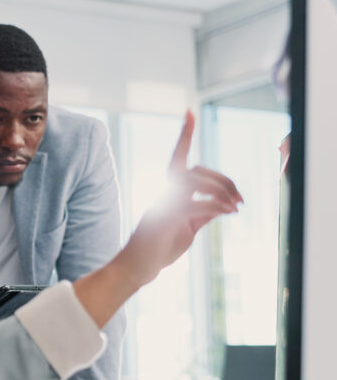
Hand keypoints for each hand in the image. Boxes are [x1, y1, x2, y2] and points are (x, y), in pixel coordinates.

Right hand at [123, 110, 242, 285]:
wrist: (139, 267)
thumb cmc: (161, 248)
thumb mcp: (188, 228)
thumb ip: (202, 213)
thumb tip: (223, 205)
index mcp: (168, 192)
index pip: (177, 157)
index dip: (184, 135)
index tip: (189, 113)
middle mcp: (163, 193)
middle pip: (195, 171)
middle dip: (223, 181)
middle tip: (240, 199)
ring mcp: (161, 205)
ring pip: (193, 182)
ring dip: (220, 191)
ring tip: (236, 206)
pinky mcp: (163, 220)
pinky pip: (194, 205)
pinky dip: (215, 206)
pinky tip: (229, 212)